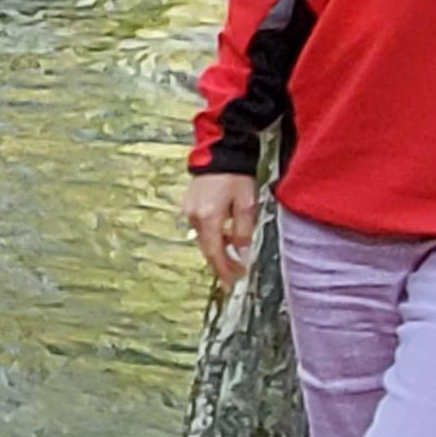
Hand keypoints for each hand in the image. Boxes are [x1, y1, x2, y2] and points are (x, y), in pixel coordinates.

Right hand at [185, 171, 266, 286]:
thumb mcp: (247, 204)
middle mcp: (194, 216)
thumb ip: (244, 232)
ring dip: (218, 249)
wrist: (221, 152)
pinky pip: (201, 228)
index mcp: (209, 217)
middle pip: (207, 249)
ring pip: (204, 239)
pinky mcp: (188, 205)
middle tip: (236, 272)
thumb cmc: (236, 175)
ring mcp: (189, 211)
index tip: (229, 284)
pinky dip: (213, 236)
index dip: (222, 270)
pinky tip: (225, 234)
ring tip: (234, 252)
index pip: (215, 253)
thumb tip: (242, 254)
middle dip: (221, 263)